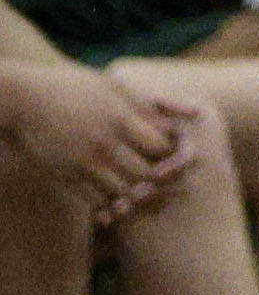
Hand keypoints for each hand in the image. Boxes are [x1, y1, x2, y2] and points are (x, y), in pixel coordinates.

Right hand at [0, 62, 199, 222]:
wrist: (24, 100)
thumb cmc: (75, 88)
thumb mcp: (118, 87)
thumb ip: (160, 103)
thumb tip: (198, 113)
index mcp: (123, 117)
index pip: (163, 147)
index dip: (175, 156)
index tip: (177, 157)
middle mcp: (106, 142)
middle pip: (148, 173)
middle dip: (163, 182)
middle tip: (169, 185)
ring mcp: (85, 162)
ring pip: (125, 192)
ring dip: (140, 198)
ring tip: (148, 197)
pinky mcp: (66, 176)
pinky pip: (96, 201)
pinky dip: (112, 208)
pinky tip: (119, 207)